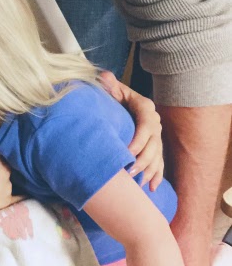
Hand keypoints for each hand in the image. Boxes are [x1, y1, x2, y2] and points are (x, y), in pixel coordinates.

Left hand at [100, 71, 163, 190]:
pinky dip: (157, 176)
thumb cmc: (113, 96)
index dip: (139, 140)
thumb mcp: (113, 89)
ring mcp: (156, 137)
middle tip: (130, 172)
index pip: (146, 126)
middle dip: (144, 160)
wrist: (120, 102)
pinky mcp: (155, 148)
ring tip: (140, 183)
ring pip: (158, 157)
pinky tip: (153, 189)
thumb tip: (105, 76)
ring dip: (150, 171)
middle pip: (154, 145)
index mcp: (145, 108)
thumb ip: (109, 85)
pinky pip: (160, 164)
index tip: (128, 152)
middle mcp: (154, 124)